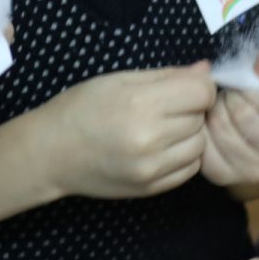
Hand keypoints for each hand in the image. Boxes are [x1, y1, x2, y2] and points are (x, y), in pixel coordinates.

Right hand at [38, 64, 215, 198]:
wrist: (52, 152)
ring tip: (163, 128)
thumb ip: (167, 75)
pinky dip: (183, 156)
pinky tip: (162, 148)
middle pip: (201, 118)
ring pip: (200, 145)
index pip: (202, 92)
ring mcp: (151, 168)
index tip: (182, 88)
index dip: (197, 86)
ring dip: (189, 134)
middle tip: (165, 108)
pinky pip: (190, 170)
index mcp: (141, 104)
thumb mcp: (121, 80)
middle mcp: (150, 139)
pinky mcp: (151, 189)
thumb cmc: (83, 107)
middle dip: (190, 109)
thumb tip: (206, 70)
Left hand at [201, 61, 258, 188]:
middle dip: (231, 95)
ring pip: (221, 126)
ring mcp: (254, 172)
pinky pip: (204, 144)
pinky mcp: (225, 176)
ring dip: (215, 109)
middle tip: (231, 92)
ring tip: (221, 105)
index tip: (247, 79)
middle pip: (243, 114)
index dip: (252, 83)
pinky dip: (203, 127)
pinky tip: (210, 123)